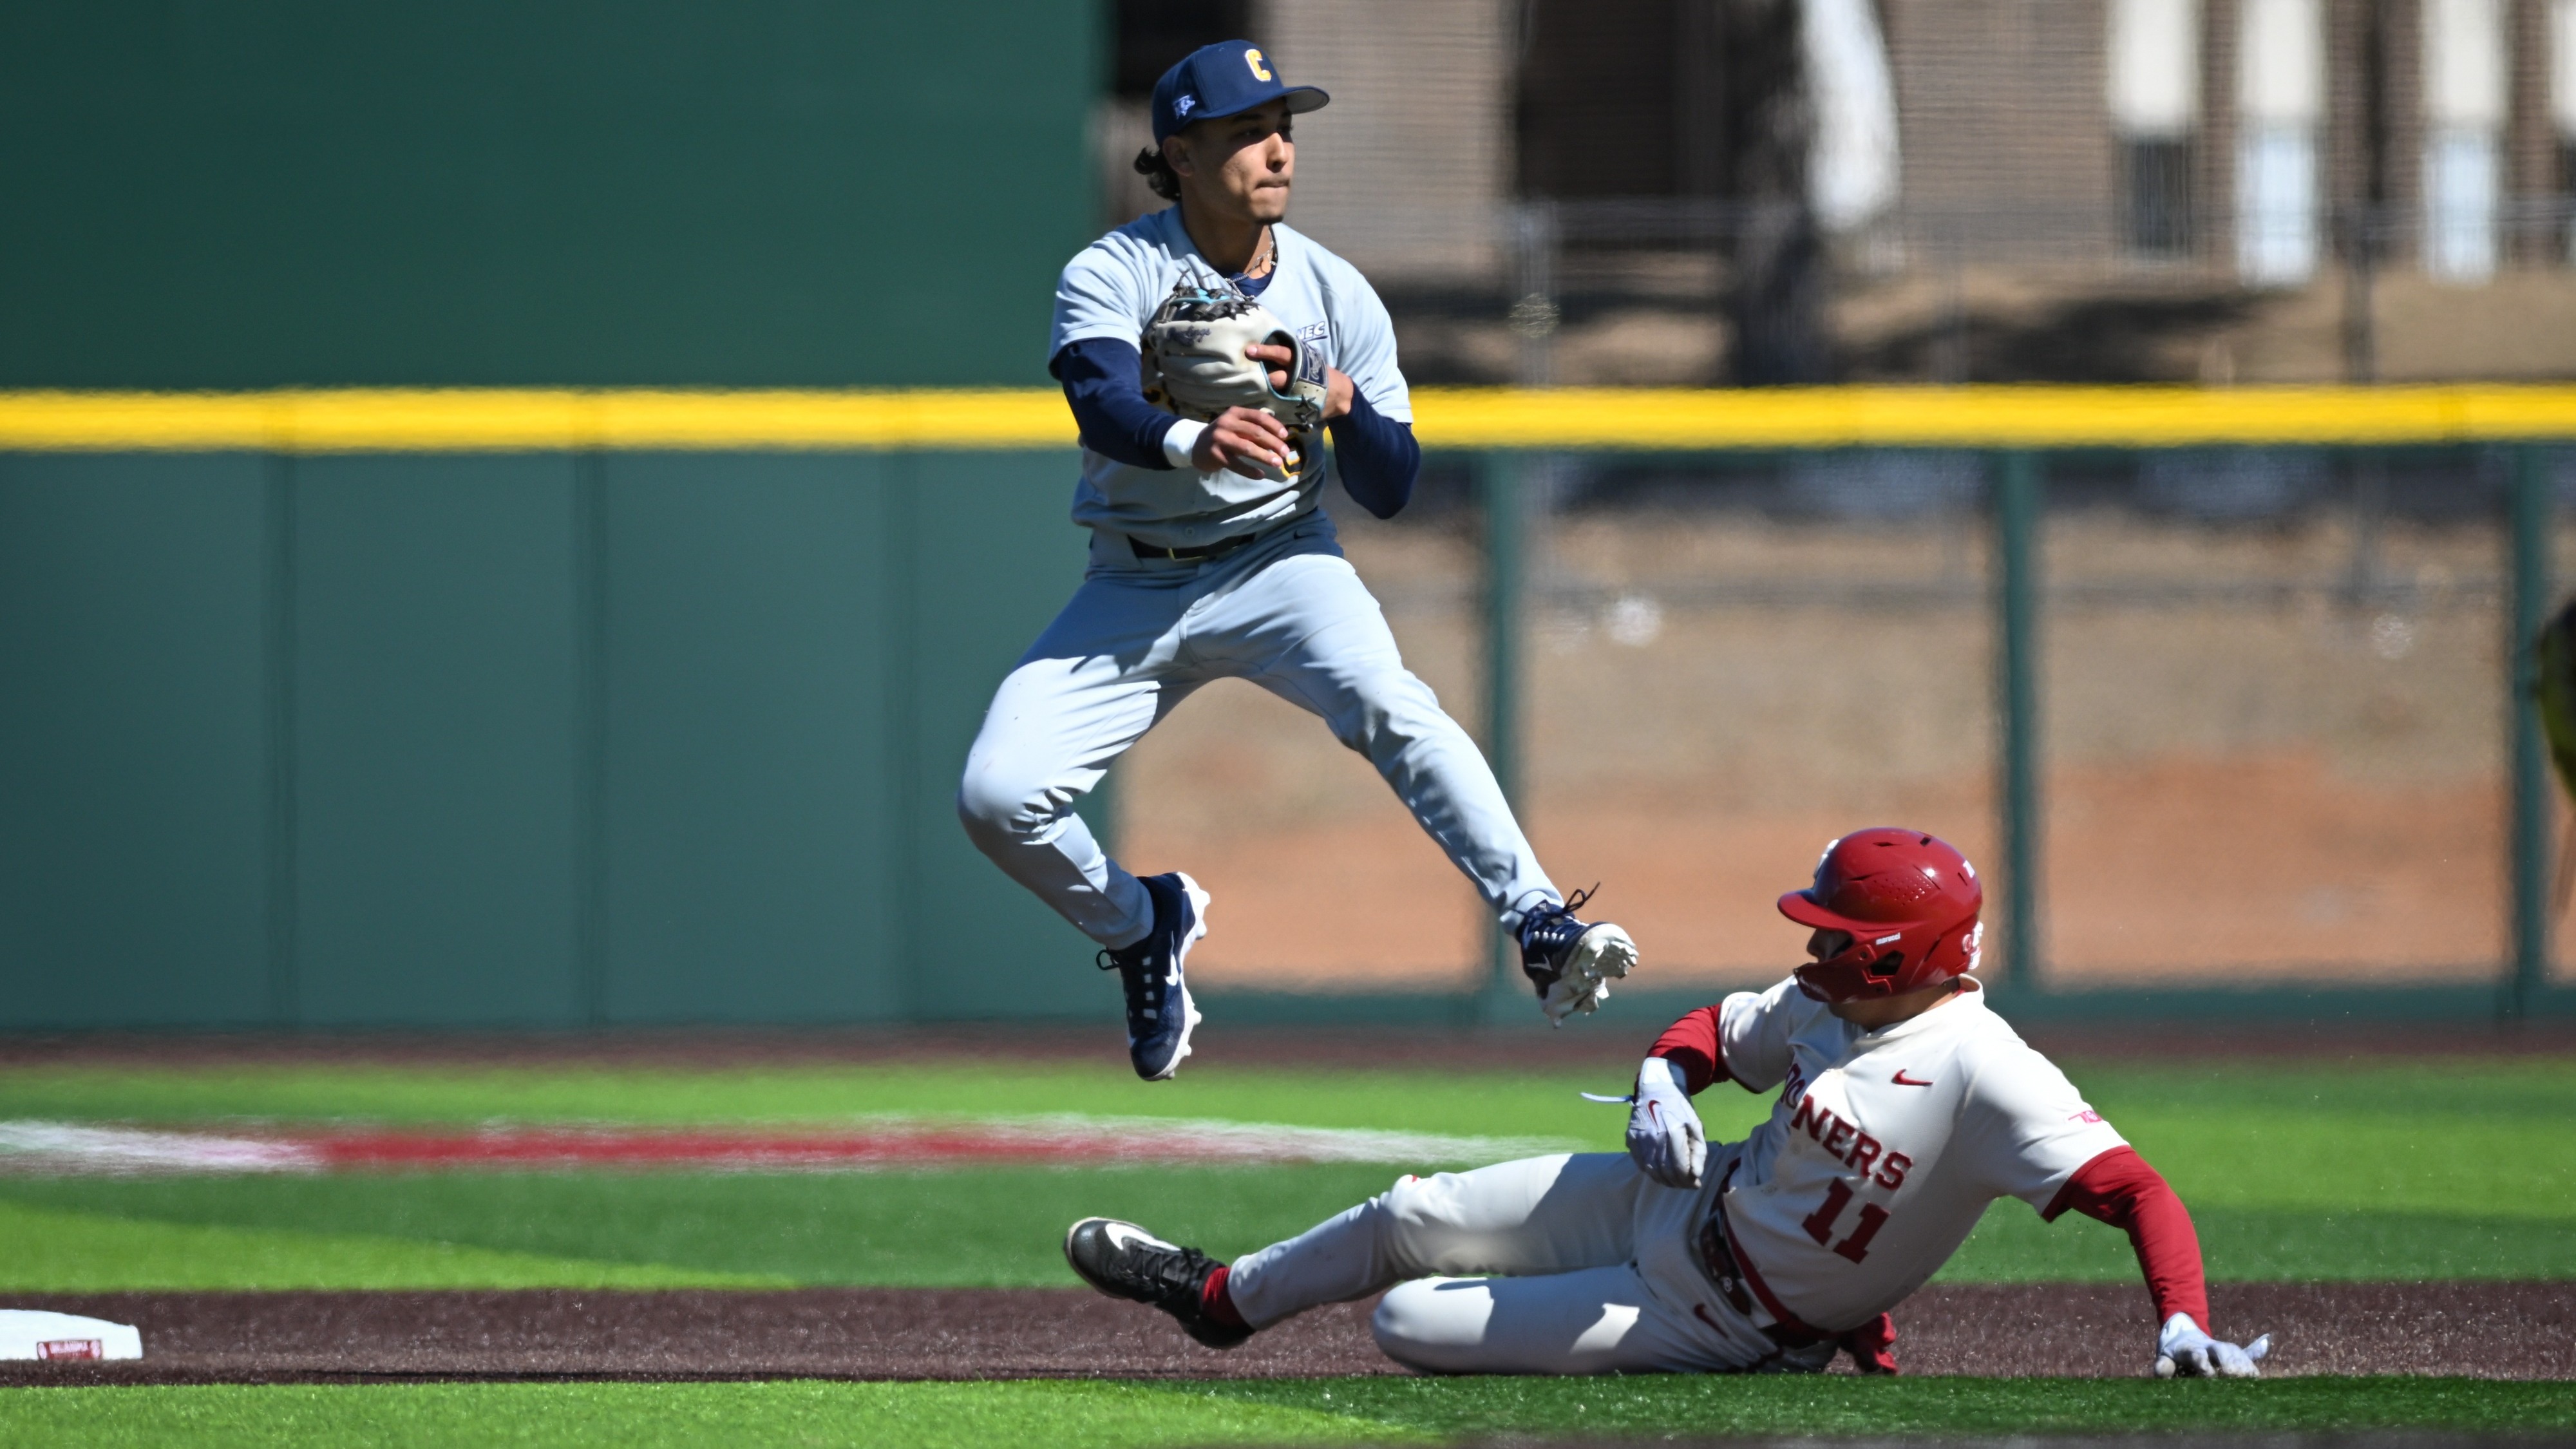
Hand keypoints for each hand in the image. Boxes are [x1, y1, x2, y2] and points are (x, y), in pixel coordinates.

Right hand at [1190, 406, 1294, 478]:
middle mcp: (1227, 423)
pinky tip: (1261, 475)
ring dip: (1265, 456)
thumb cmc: (1223, 435)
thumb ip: (1253, 428)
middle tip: (1285, 453)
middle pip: (1256, 432)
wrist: (1196, 446)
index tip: (1285, 436)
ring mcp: (1220, 438)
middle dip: (1274, 443)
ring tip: (1278, 464)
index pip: (1259, 417)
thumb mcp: (1236, 425)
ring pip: (1247, 448)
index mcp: (1235, 413)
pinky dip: (1250, 470)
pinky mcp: (1216, 455)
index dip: (1274, 426)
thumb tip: (1279, 439)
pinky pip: (1237, 464)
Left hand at [1244, 342, 1352, 420]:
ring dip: (1265, 394)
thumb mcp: (1311, 360)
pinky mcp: (1299, 408)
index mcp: (1301, 362)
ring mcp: (1298, 394)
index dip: (1265, 351)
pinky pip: (1282, 407)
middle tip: (1248, 375)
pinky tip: (1261, 406)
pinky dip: (1272, 406)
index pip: (1281, 354)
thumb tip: (1270, 350)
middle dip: (1264, 378)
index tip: (1250, 350)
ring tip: (1252, 393)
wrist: (1341, 395)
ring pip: (1277, 393)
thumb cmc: (1322, 374)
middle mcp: (1298, 377)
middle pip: (1277, 377)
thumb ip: (1294, 357)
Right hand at [1626, 1056, 1704, 1188]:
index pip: (1679, 1168)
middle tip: (1687, 1184)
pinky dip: (1652, 1172)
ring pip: (1652, 1171)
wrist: (1655, 1088)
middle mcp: (1653, 1137)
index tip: (1696, 1184)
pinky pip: (1641, 1164)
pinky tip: (1661, 1171)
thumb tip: (1696, 1175)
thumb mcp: (1696, 1125)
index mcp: (1673, 1132)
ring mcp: (1639, 1139)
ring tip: (1675, 1180)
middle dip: (1679, 1183)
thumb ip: (1698, 1151)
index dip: (1689, 1181)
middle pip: (1665, 1172)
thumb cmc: (1679, 1107)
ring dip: (1665, 1180)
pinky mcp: (1630, 1139)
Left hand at [2154, 1313, 2270, 1377]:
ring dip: (2243, 1363)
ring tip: (2249, 1377)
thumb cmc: (2175, 1352)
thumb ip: (2162, 1365)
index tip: (2209, 1375)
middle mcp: (2209, 1346)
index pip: (2197, 1354)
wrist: (2185, 1335)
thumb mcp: (2165, 1357)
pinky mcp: (2234, 1353)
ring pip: (2235, 1352)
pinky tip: (2257, 1376)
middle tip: (2233, 1374)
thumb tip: (2161, 1372)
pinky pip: (2246, 1356)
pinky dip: (2251, 1365)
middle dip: (2228, 1360)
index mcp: (2190, 1348)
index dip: (2203, 1363)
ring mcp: (2223, 1348)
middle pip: (2222, 1349)